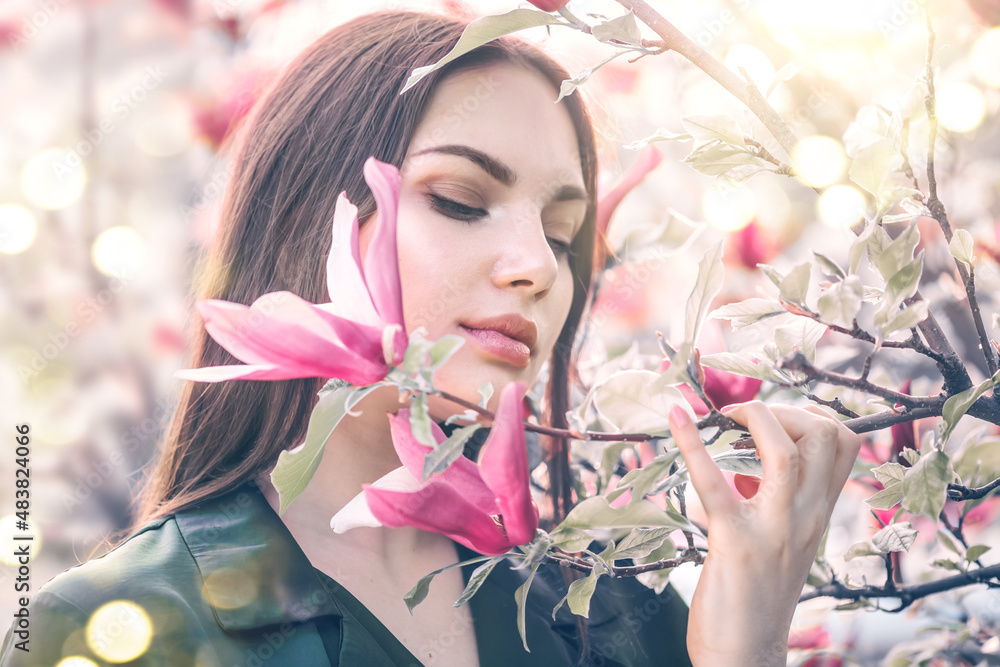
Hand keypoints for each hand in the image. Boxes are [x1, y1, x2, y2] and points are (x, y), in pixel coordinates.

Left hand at [667, 401, 860, 666]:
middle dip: (785, 408)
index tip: (775, 417)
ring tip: (722, 416)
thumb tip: (743, 460)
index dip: (811, 414)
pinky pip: (714, 482)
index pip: (843, 443)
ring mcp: (773, 528)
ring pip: (786, 451)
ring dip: (754, 417)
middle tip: (744, 418)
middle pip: (824, 435)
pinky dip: (692, 444)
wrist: (746, 655)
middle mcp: (806, 516)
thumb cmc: (758, 596)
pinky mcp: (733, 540)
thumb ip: (776, 501)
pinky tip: (676, 420)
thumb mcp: (784, 539)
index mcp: (819, 513)